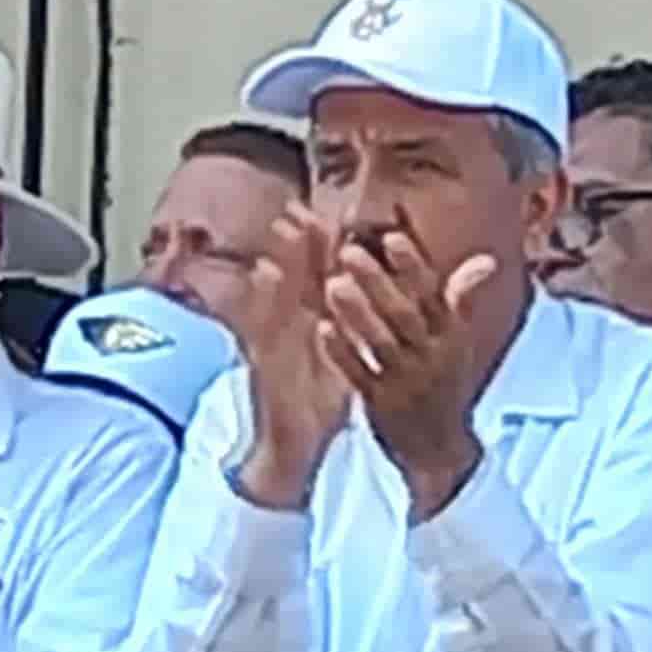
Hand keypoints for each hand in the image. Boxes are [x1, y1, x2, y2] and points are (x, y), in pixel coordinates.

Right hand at [200, 207, 358, 508]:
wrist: (295, 448)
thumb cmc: (321, 402)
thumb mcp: (351, 361)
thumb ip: (370, 330)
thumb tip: (393, 304)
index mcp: (316, 322)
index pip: (322, 278)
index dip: (326, 248)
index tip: (333, 213)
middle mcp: (293, 326)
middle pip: (296, 276)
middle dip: (297, 240)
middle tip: (299, 204)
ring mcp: (274, 339)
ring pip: (276, 291)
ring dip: (278, 256)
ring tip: (281, 224)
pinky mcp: (262, 359)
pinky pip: (259, 322)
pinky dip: (259, 296)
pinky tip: (260, 272)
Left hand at [320, 230, 507, 520]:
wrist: (440, 450)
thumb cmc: (445, 384)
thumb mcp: (459, 344)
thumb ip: (462, 300)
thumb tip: (487, 260)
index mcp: (450, 336)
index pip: (433, 295)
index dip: (413, 267)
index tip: (393, 237)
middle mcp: (431, 356)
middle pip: (404, 315)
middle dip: (378, 282)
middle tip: (349, 251)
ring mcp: (406, 382)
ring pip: (381, 343)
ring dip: (357, 314)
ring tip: (332, 284)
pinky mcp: (381, 404)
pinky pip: (361, 376)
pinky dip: (343, 353)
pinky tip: (322, 329)